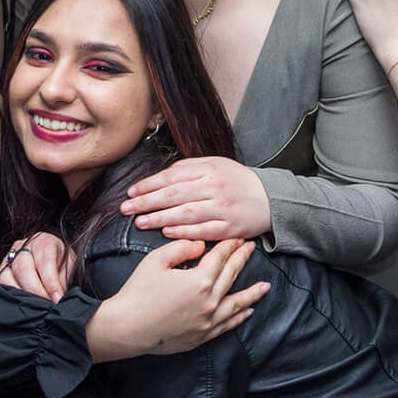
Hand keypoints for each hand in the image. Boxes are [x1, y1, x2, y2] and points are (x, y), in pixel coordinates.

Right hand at [0, 232, 73, 301]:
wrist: (53, 261)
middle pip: (23, 268)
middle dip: (35, 290)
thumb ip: (62, 282)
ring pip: (7, 277)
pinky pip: (1, 284)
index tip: (57, 298)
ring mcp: (9, 258)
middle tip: (46, 305)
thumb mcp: (67, 269)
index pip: (44, 260)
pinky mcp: (1, 271)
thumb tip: (57, 298)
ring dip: (21, 294)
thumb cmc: (61, 264)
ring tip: (34, 307)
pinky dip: (12, 296)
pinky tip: (24, 303)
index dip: (51, 282)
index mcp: (43, 241)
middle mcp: (23, 247)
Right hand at [86, 238, 269, 360]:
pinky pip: (226, 325)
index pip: (220, 258)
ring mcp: (207, 322)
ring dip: (251, 294)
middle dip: (242, 260)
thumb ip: (181, 248)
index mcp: (199, 281)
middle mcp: (209, 302)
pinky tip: (247, 312)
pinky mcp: (201, 336)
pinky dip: (239, 318)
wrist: (126, 328)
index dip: (230, 245)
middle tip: (251, 249)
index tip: (238, 238)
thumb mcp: (156, 261)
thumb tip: (201, 245)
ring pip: (236, 304)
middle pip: (231, 276)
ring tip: (265, 286)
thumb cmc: (138, 292)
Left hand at [121, 156, 270, 240]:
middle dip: (147, 202)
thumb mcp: (217, 164)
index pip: (172, 177)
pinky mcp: (229, 228)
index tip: (131, 192)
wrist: (270, 199)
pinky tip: (166, 233)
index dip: (149, 185)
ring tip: (141, 222)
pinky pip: (202, 231)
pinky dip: (183, 232)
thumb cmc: (238, 181)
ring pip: (185, 214)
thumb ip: (190, 167)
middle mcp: (214, 187)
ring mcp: (222, 208)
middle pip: (174, 195)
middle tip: (126, 209)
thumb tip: (164, 174)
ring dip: (160, 218)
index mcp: (209, 169)